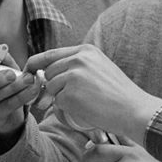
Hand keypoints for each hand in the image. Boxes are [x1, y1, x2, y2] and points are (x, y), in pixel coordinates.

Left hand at [26, 45, 161, 142]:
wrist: (134, 110)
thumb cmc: (118, 95)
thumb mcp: (99, 69)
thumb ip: (76, 67)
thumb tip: (47, 76)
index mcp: (85, 51)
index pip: (50, 54)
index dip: (35, 64)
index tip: (27, 72)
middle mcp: (78, 58)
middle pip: (48, 72)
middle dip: (49, 87)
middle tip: (58, 99)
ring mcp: (73, 74)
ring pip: (51, 88)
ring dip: (60, 98)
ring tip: (82, 103)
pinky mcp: (70, 92)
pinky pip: (57, 102)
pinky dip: (66, 108)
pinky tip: (84, 108)